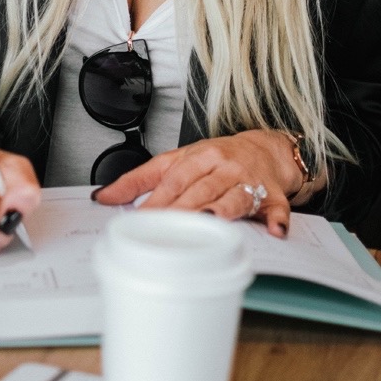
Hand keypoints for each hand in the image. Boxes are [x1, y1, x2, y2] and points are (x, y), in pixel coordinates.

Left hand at [93, 129, 302, 237]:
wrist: (264, 148)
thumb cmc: (215, 159)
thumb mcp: (174, 161)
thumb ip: (138, 179)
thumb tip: (103, 196)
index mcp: (198, 156)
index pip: (174, 179)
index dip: (158, 199)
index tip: (142, 218)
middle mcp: (223, 167)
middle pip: (200, 190)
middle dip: (183, 210)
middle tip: (167, 230)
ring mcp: (249, 181)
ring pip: (233, 198)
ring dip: (223, 210)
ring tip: (211, 222)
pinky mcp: (273, 197)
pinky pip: (277, 209)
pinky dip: (277, 220)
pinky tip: (275, 231)